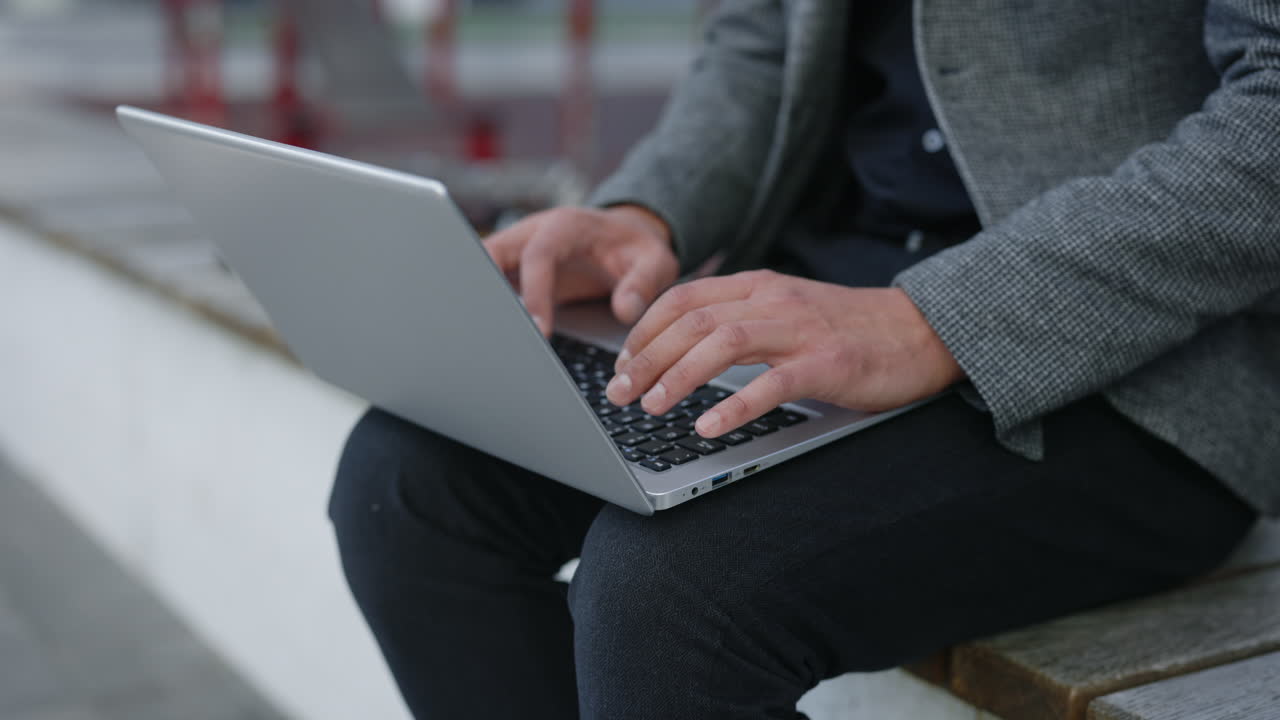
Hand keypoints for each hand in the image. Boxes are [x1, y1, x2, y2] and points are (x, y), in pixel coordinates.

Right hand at [483, 205, 679, 335]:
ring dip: (472, 296)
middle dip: (483, 287)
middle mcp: (533, 232)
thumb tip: (625, 311)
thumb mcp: (655, 262)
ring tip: (473, 336)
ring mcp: (516, 248)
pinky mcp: (510, 268)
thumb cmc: (636, 249)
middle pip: (492, 252)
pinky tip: (478, 332)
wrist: (622, 238)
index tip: (538, 330)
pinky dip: (478, 303)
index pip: (540, 254)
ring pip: (479, 266)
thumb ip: (644, 283)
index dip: (535, 291)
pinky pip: (484, 282)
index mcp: (566, 226)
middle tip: (484, 331)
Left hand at [604, 270, 964, 437]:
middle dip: (646, 358)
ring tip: (652, 407)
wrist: (919, 331)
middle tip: (618, 394)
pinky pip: (772, 384)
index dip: (643, 331)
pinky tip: (708, 427)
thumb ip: (740, 318)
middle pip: (692, 321)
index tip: (621, 364)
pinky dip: (735, 407)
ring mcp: (801, 330)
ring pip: (723, 343)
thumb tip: (680, 347)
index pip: (683, 298)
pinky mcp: (827, 363)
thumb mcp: (785, 310)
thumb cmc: (846, 328)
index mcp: (759, 285)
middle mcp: (774, 300)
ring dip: (679, 376)